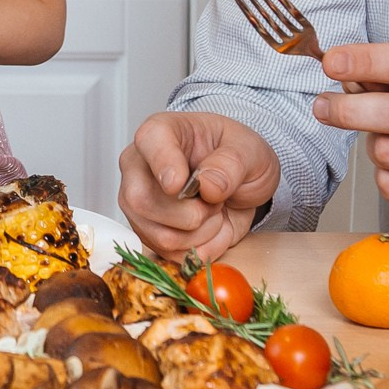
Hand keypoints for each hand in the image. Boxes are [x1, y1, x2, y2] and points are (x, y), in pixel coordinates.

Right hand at [118, 111, 280, 260]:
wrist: (239, 183)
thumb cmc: (236, 156)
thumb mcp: (250, 151)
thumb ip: (231, 164)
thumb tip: (207, 185)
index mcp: (160, 133)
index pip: (150, 142)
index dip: (163, 165)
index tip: (179, 183)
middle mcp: (139, 168)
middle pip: (143, 201)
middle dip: (193, 213)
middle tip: (216, 200)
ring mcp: (139, 205)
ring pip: (162, 236)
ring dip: (203, 233)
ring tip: (215, 212)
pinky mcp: (149, 234)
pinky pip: (174, 255)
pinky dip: (204, 248)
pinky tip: (211, 228)